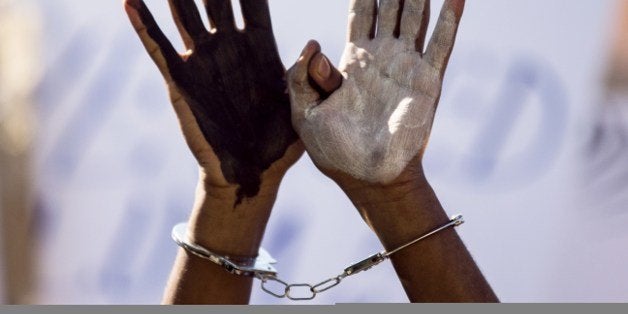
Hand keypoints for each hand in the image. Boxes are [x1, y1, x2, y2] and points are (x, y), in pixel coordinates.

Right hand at [124, 0, 300, 204]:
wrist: (253, 175)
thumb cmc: (281, 144)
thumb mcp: (302, 108)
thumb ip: (306, 77)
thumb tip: (313, 44)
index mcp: (260, 49)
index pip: (252, 2)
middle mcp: (229, 48)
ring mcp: (203, 62)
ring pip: (185, 13)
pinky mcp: (182, 82)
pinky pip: (159, 48)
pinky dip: (144, 26)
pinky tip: (130, 1)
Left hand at [288, 0, 464, 188]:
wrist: (368, 178)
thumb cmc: (334, 151)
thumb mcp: (304, 114)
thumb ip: (300, 78)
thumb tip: (312, 43)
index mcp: (353, 62)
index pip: (360, 14)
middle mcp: (383, 58)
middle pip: (390, 7)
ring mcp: (407, 67)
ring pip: (416, 17)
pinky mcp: (428, 82)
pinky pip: (441, 44)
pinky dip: (450, 19)